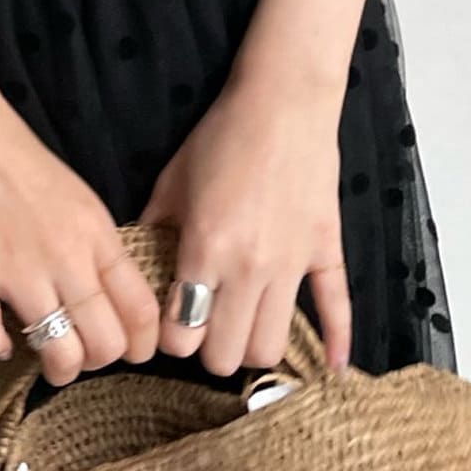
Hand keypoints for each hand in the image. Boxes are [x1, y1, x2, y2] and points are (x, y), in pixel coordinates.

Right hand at [0, 73, 160, 385]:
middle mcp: (67, 255)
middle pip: (105, 341)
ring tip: (40, 358)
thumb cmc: (15, 154)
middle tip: (76, 355)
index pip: (141, 309)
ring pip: (57, 350)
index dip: (139, 345)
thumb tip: (102, 294)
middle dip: (94, 362)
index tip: (125, 354)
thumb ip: (91, 244)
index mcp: (96, 233)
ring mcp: (18, 267)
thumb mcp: (74, 196)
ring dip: (52, 368)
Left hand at [138, 72, 350, 377]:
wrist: (283, 103)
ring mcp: (293, 265)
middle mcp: (249, 268)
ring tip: (242, 326)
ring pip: (272, 347)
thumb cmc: (221, 137)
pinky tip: (332, 367)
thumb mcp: (171, 182)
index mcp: (206, 249)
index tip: (170, 323)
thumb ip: (151, 230)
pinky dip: (336, 343)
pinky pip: (336, 309)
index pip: (181, 336)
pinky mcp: (325, 252)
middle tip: (204, 327)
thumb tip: (134, 267)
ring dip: (252, 346)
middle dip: (208, 351)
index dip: (170, 338)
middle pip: (226, 355)